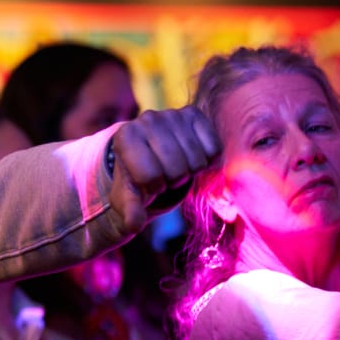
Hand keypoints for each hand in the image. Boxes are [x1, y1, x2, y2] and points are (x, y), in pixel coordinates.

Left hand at [108, 106, 220, 222]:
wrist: (150, 154)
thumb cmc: (138, 179)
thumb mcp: (129, 198)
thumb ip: (130, 212)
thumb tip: (134, 225)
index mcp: (126, 137)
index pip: (150, 176)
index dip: (153, 188)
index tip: (148, 182)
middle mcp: (147, 119)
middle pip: (177, 169)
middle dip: (173, 180)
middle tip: (166, 175)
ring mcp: (172, 114)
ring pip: (197, 160)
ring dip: (191, 171)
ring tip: (177, 165)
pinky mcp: (194, 114)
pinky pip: (214, 149)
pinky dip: (208, 160)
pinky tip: (193, 156)